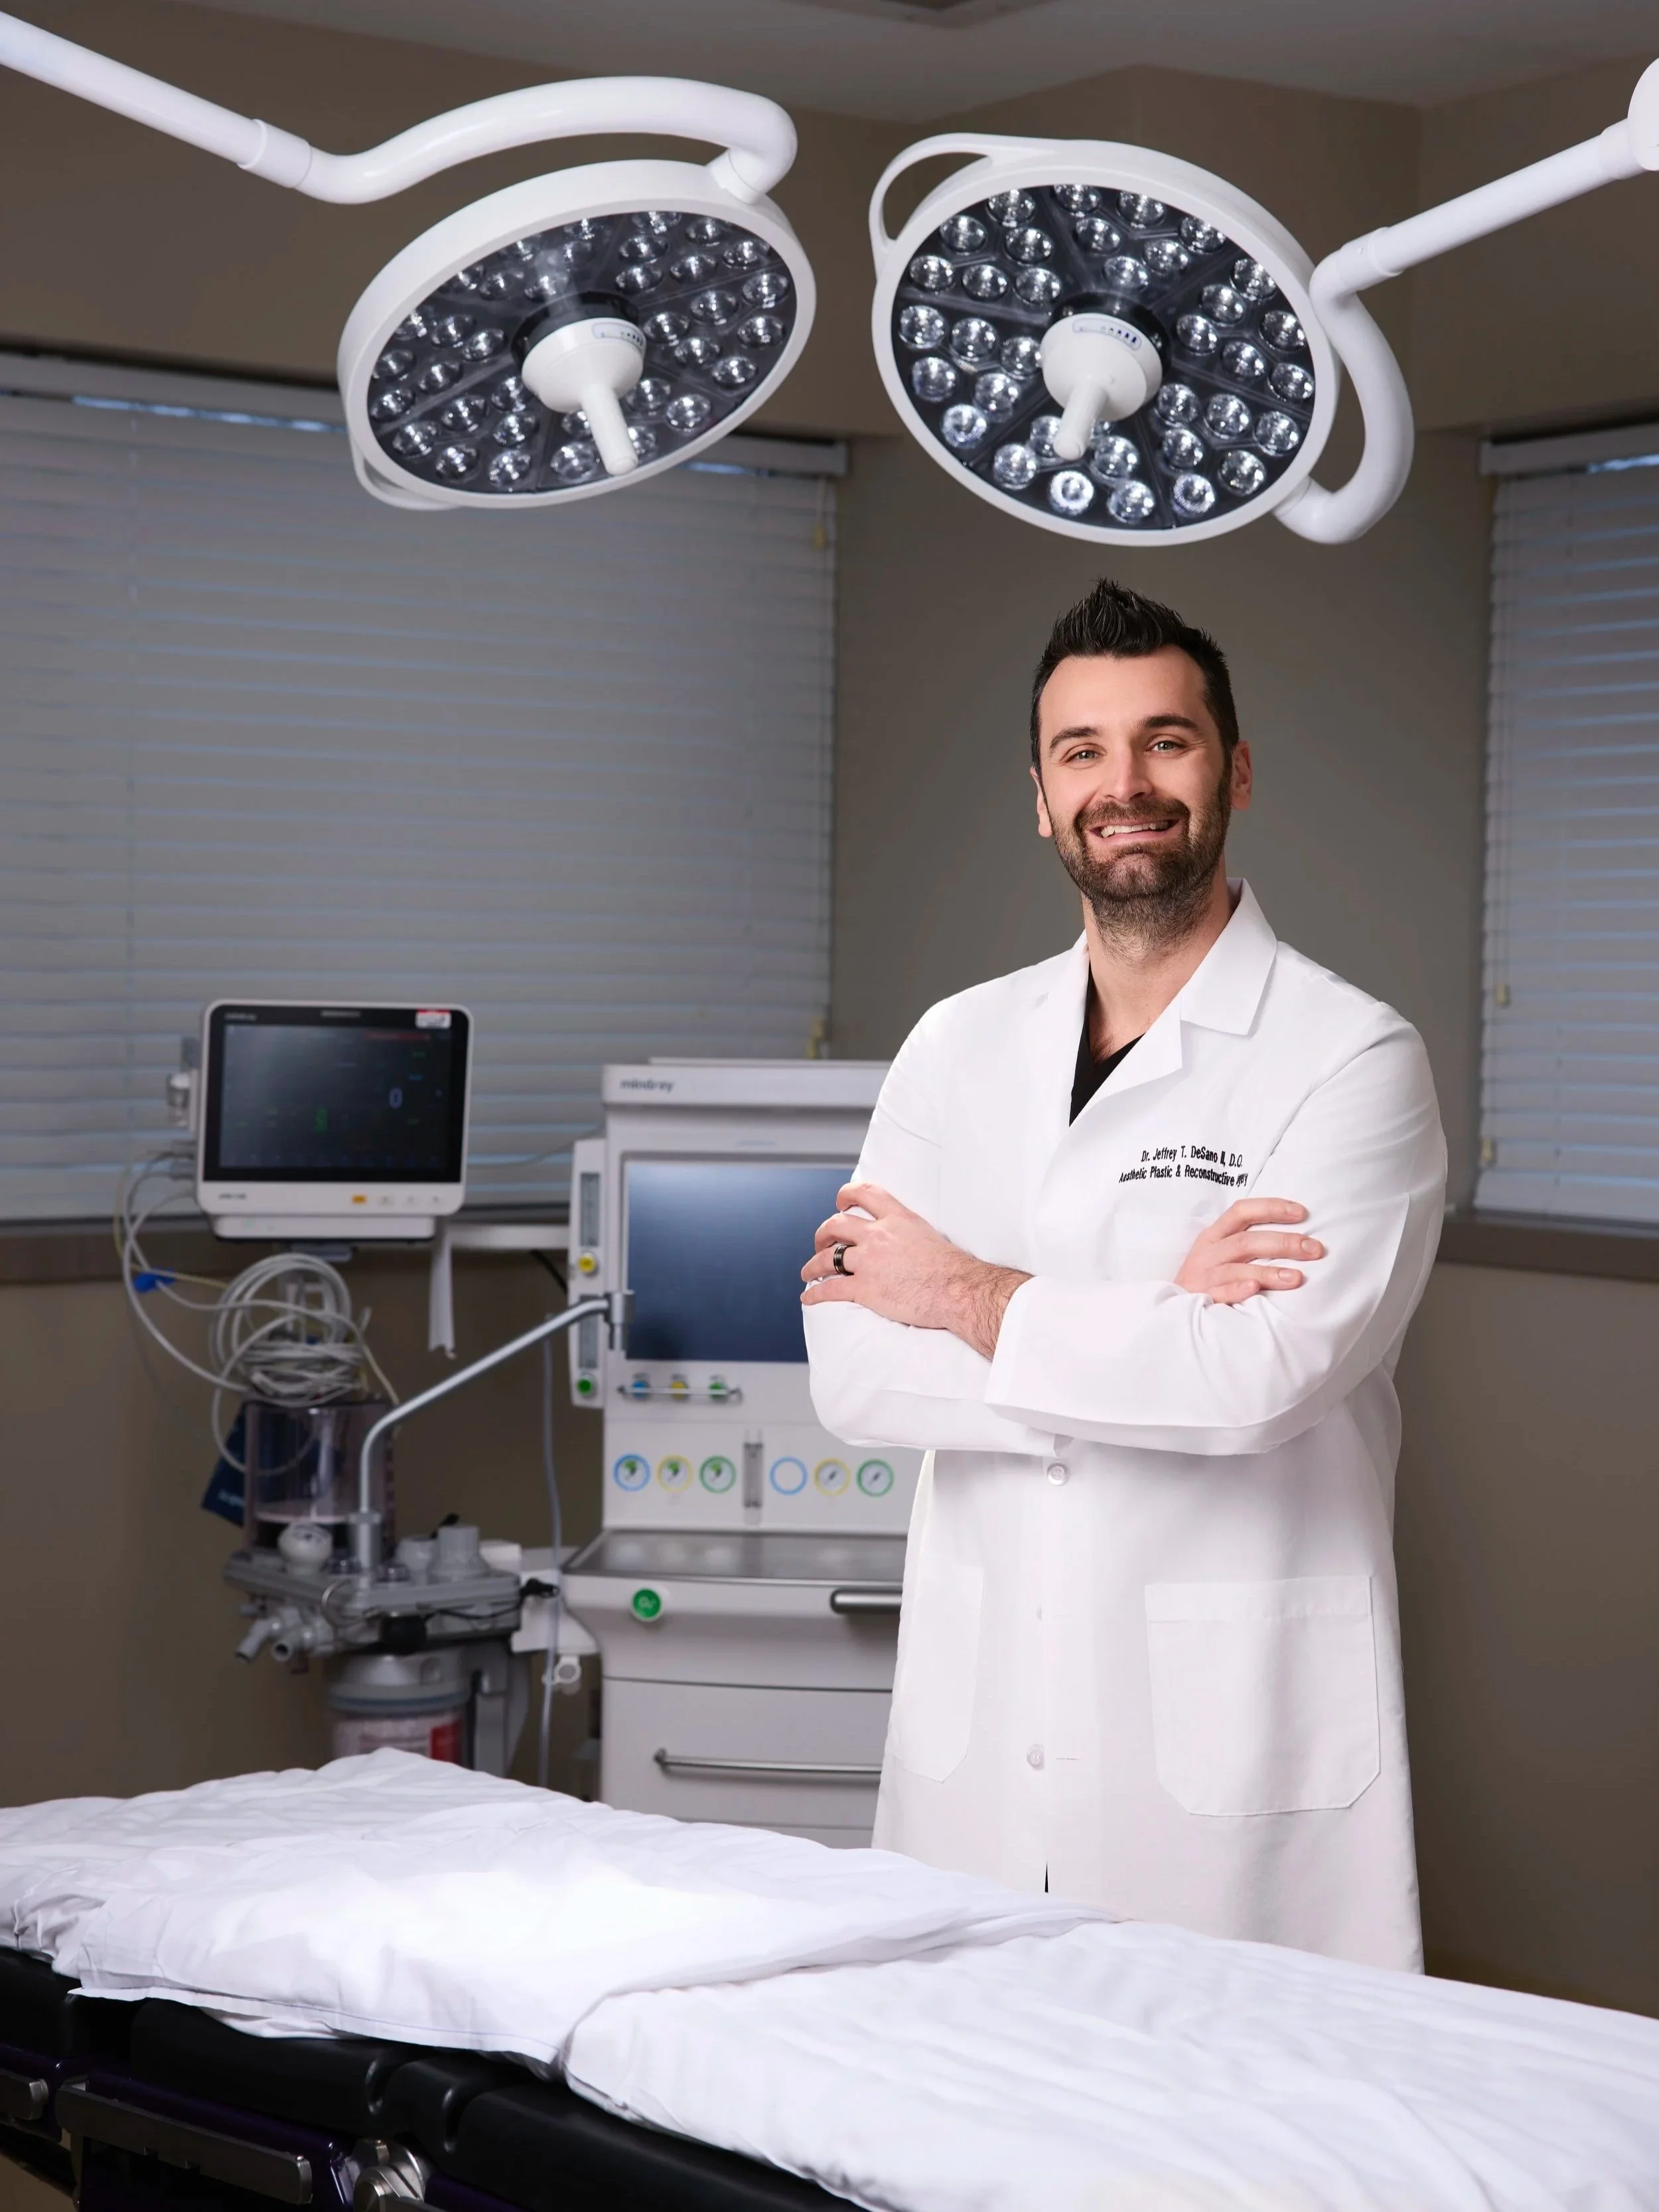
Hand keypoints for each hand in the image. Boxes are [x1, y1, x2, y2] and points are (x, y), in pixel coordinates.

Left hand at [801, 1182, 1028, 1358]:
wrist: (958, 1290)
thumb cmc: (952, 1268)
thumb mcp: (928, 1235)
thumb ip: (908, 1231)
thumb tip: (904, 1240)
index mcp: (897, 1218)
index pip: (865, 1193)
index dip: (846, 1195)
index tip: (840, 1202)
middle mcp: (878, 1235)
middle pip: (837, 1225)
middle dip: (823, 1233)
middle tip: (821, 1241)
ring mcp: (869, 1261)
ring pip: (828, 1258)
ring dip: (813, 1264)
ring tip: (808, 1270)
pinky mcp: (865, 1288)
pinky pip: (830, 1288)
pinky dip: (815, 1293)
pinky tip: (808, 1296)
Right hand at [1175, 1198, 1323, 1305]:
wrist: (1170, 1308)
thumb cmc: (1207, 1276)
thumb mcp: (1219, 1251)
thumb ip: (1247, 1240)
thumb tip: (1295, 1235)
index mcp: (1215, 1235)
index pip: (1242, 1211)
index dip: (1271, 1208)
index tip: (1302, 1213)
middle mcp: (1209, 1252)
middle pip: (1247, 1241)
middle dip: (1284, 1243)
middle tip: (1314, 1249)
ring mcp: (1204, 1276)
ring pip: (1237, 1268)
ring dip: (1269, 1272)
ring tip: (1298, 1278)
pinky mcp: (1201, 1298)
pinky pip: (1219, 1293)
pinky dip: (1237, 1290)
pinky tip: (1255, 1291)